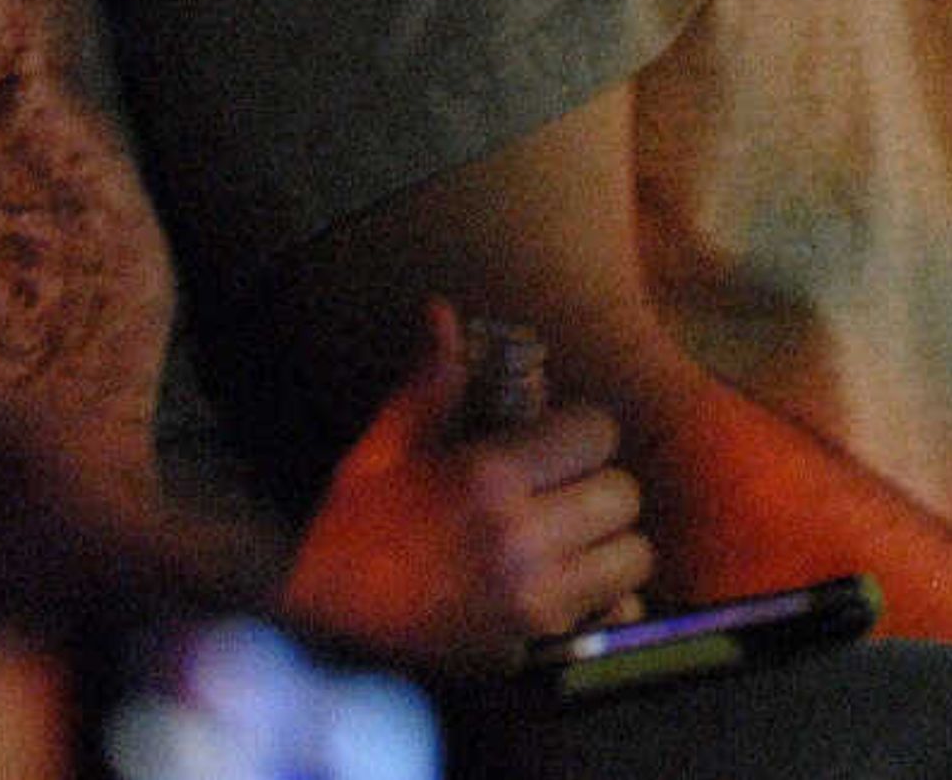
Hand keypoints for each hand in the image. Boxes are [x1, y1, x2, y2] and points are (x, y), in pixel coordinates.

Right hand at [279, 300, 657, 659]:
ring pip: (631, 556)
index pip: (597, 432)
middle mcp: (518, 535)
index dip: (583, 431)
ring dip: (610, 544)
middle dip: (599, 486)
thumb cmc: (352, 526)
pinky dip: (606, 601)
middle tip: (568, 492)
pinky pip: (615, 614)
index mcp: (487, 475)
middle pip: (622, 494)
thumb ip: (432, 380)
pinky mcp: (532, 640)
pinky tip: (570, 585)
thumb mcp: (386, 445)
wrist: (320, 620)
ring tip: (572, 539)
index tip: (561, 443)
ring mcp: (530, 595)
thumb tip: (441, 312)